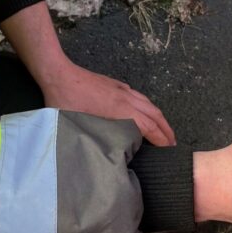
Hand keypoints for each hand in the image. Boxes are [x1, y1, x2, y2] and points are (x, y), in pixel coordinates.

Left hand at [39, 59, 176, 147]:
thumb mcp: (79, 126)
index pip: (148, 126)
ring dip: (159, 118)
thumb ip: (93, 141)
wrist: (58, 73)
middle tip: (173, 144)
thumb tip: (102, 159)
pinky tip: (144, 112)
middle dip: (166, 129)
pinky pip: (139, 97)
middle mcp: (126, 98)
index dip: (161, 139)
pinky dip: (148, 107)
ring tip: (164, 130)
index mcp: (120, 109)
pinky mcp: (115, 84)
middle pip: (154, 114)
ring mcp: (121, 89)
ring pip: (148, 103)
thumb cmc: (65, 101)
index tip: (169, 150)